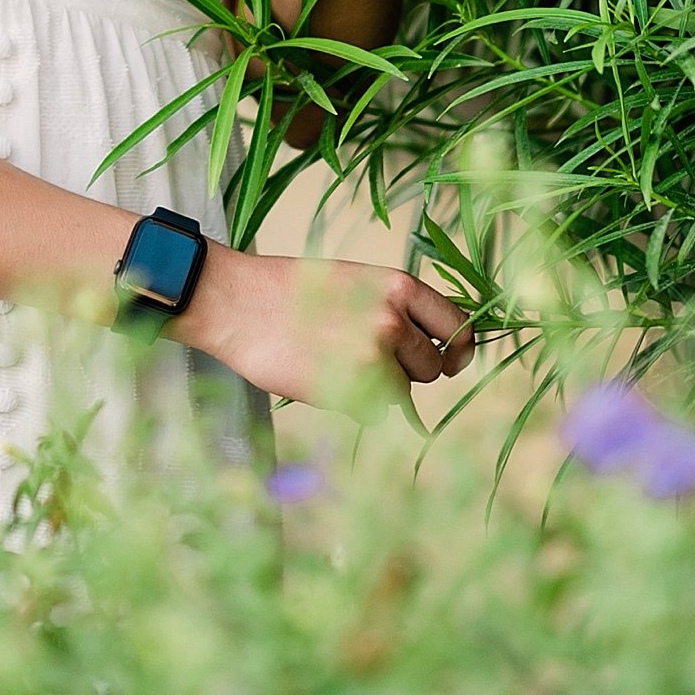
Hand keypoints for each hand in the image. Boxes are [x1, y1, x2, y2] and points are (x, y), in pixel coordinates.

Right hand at [169, 244, 473, 410]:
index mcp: (398, 287)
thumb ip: (393, 306)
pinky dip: (355, 406)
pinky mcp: (350, 390)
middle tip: (368, 360)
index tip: (450, 360)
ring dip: (381, 388)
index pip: (457, 325)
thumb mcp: (354, 281)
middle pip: (433, 366)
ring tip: (340, 366)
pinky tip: (324, 381)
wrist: (236, 304)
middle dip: (409, 371)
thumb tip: (429, 341)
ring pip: (404, 393)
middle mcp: (394, 320)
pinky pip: (374, 413)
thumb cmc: (288, 291)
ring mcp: (374, 358)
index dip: (458, 349)